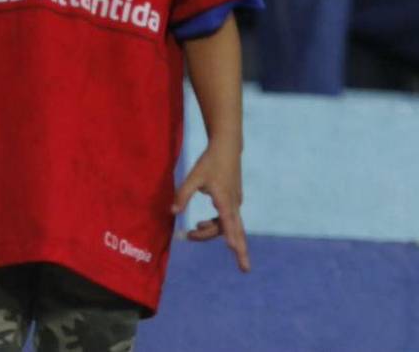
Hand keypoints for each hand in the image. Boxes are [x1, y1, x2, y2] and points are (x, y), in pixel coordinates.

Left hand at [172, 140, 249, 272]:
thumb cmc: (210, 161)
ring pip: (228, 226)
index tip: (233, 249)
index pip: (227, 221)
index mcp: (224, 198)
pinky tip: (201, 223)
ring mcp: (235, 203)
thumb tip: (173, 213)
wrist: (227, 147)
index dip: (229, 235)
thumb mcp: (194, 176)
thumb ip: (183, 194)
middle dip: (240, 250)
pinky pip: (227, 220)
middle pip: (237, 231)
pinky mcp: (234, 201)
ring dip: (212, 232)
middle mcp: (233, 204)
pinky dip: (216, 225)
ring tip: (191, 232)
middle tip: (245, 270)